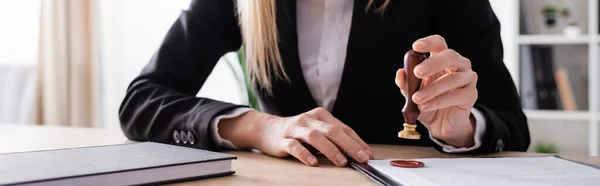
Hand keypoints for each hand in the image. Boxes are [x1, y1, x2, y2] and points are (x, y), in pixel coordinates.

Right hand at [219, 108, 373, 166]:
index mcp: (321, 115)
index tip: (368, 154)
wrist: (266, 129)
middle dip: (349, 145)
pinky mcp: (282, 140)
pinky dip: (304, 154)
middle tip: (361, 158)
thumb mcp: (317, 131)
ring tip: (341, 162)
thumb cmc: (297, 132)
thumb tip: (357, 152)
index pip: (343, 128)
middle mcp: (309, 119)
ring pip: (314, 136)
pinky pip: (294, 146)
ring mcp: (295, 128)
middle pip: (332, 130)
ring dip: (330, 149)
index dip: (357, 142)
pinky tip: (313, 162)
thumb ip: (333, 138)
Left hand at [395, 35, 477, 146]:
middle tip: (417, 72)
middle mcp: (458, 64)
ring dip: (432, 88)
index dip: (429, 43)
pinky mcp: (471, 94)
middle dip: (432, 63)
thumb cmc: (428, 103)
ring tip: (417, 98)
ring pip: (452, 78)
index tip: (416, 47)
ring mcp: (467, 78)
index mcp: (442, 59)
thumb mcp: (413, 95)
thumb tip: (400, 73)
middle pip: (449, 55)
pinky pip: (455, 95)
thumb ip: (406, 84)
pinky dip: (438, 101)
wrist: (441, 124)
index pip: (439, 44)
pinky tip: (426, 106)